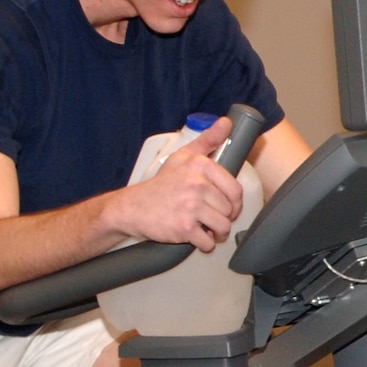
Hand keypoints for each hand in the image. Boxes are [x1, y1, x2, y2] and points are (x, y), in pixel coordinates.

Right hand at [108, 116, 243, 251]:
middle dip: (223, 218)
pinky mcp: (184, 227)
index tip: (224, 206)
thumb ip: (208, 140)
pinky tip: (194, 236)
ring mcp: (191, 207)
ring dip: (215, 233)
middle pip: (229, 211)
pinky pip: (208, 242)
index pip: (235, 190)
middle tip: (209, 217)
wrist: (131, 208)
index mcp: (200, 166)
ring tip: (203, 227)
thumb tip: (227, 123)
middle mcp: (196, 184)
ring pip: (222, 227)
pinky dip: (204, 244)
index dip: (233, 203)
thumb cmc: (160, 185)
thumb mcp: (183, 157)